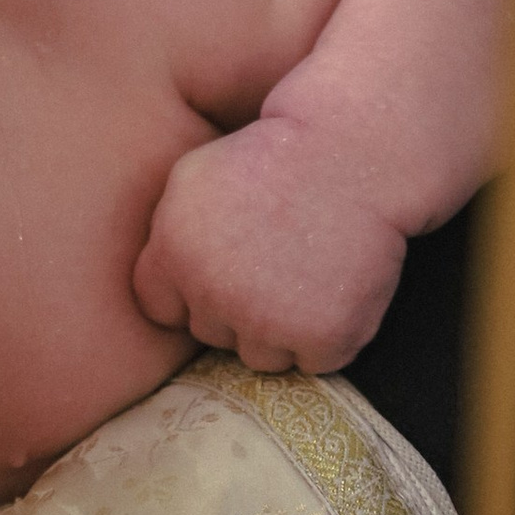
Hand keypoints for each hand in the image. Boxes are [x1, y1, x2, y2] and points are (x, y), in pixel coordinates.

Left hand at [131, 119, 410, 375]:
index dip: (190, 293)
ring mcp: (268, 320)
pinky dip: (328, 335)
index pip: (161, 309)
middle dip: (238, 308)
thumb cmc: (277, 156)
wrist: (353, 152)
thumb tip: (164, 292)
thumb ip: (168, 238)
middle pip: (213, 333)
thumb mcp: (195, 177)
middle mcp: (214, 293)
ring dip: (282, 330)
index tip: (223, 269)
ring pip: (262, 356)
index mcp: (175, 253)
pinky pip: (313, 361)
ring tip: (307, 273)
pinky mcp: (321, 336)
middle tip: (277, 260)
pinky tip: (337, 288)